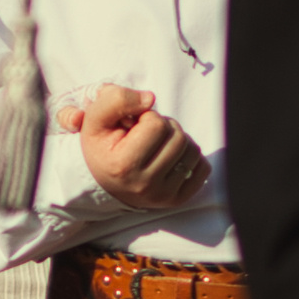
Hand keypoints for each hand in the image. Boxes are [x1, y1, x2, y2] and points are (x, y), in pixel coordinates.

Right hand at [56, 84, 208, 210]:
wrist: (101, 180)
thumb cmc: (102, 145)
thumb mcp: (96, 118)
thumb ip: (117, 99)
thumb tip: (150, 99)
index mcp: (123, 166)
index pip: (156, 125)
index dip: (147, 117)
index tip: (134, 126)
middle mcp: (144, 185)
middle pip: (178, 137)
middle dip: (165, 127)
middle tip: (147, 134)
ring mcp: (162, 195)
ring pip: (193, 151)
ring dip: (178, 140)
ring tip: (158, 144)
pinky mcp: (177, 200)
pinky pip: (202, 169)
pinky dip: (190, 157)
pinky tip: (171, 156)